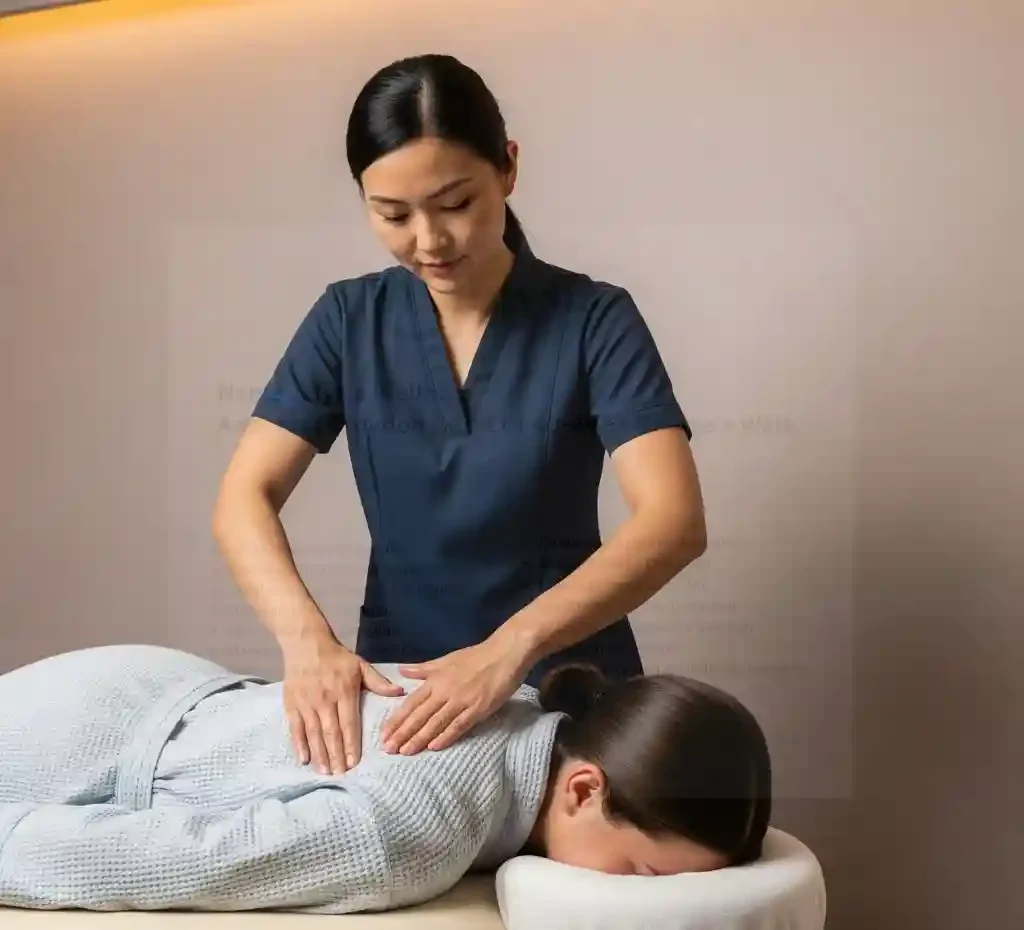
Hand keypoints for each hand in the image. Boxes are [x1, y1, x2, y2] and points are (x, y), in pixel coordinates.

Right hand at [282, 633, 404, 774]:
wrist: (305, 643)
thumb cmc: (337, 657)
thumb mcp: (360, 665)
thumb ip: (378, 682)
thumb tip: (399, 692)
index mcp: (344, 691)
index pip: (348, 723)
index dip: (351, 744)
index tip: (354, 763)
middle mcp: (325, 699)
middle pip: (331, 732)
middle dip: (336, 755)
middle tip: (341, 774)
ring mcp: (306, 703)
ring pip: (313, 733)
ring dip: (320, 754)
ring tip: (326, 772)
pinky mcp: (292, 704)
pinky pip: (295, 728)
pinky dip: (299, 744)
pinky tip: (305, 759)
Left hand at [379, 637, 530, 755]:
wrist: (504, 653)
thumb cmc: (475, 656)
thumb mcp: (446, 659)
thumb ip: (423, 669)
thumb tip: (402, 670)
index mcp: (435, 680)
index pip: (411, 704)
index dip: (396, 720)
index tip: (383, 735)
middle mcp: (444, 691)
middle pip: (419, 716)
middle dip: (402, 734)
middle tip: (388, 750)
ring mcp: (461, 701)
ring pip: (435, 723)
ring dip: (419, 739)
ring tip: (405, 752)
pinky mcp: (477, 709)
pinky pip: (458, 725)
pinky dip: (446, 736)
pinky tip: (434, 747)